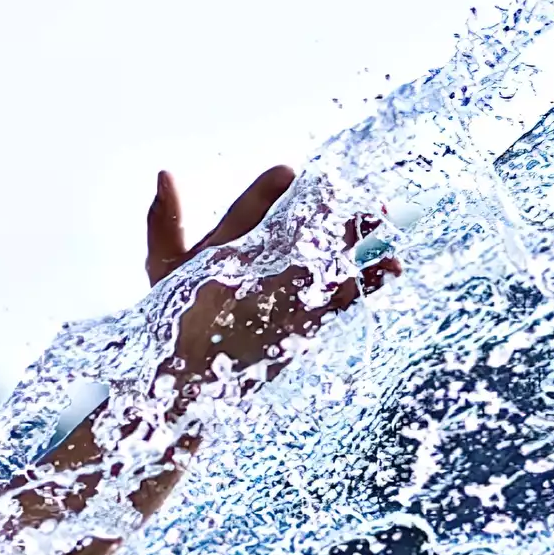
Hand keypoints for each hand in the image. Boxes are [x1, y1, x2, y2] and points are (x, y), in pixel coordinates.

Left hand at [144, 167, 398, 405]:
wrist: (183, 381)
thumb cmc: (167, 324)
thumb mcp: (164, 269)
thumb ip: (165, 224)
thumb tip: (165, 173)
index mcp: (234, 240)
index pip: (257, 206)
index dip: (273, 188)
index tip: (287, 173)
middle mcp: (267, 259)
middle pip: (305, 224)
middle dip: (331, 206)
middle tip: (350, 190)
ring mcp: (291, 289)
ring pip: (331, 255)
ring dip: (359, 238)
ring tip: (382, 220)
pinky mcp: (310, 319)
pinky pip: (344, 297)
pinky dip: (369, 282)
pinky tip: (390, 268)